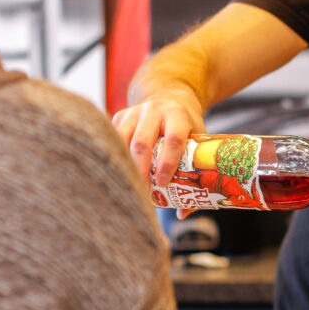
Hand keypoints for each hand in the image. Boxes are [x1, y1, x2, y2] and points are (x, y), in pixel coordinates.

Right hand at [112, 97, 205, 218]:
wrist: (169, 97)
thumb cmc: (186, 128)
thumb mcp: (197, 141)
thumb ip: (195, 173)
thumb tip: (183, 212)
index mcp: (178, 115)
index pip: (173, 140)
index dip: (168, 163)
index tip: (164, 183)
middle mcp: (155, 110)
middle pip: (143, 142)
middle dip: (141, 169)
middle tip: (143, 192)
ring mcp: (134, 111)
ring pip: (123, 139)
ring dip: (124, 164)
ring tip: (128, 184)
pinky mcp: (120, 116)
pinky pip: (112, 136)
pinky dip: (113, 155)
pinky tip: (117, 172)